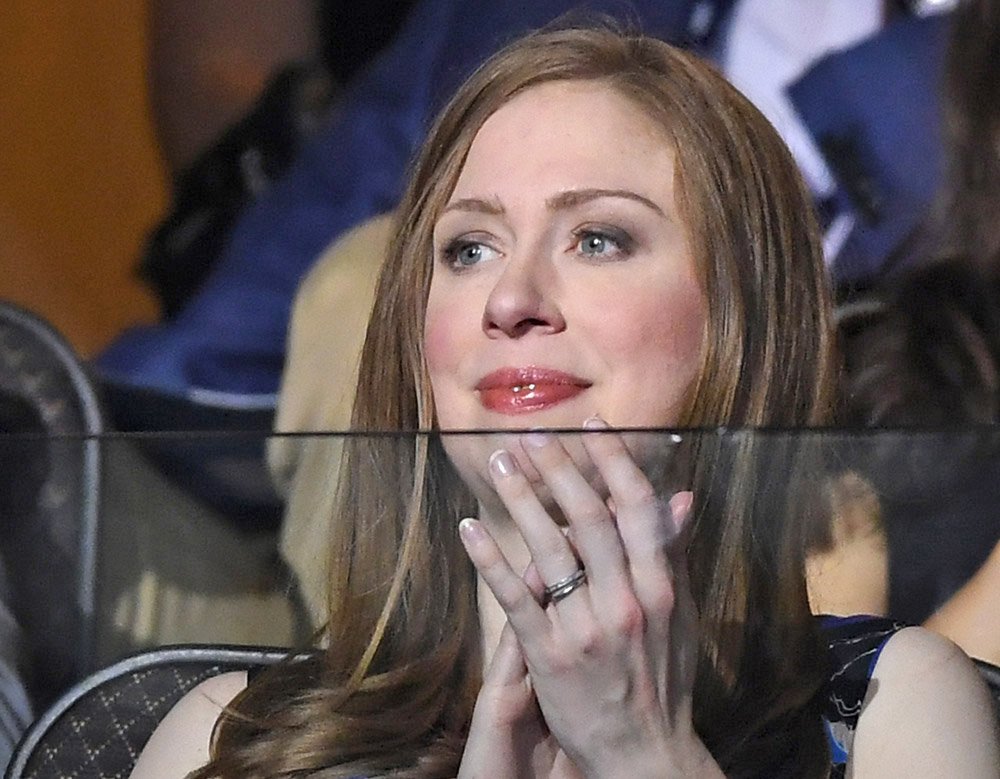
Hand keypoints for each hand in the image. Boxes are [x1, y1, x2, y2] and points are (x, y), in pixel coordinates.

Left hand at [459, 421, 720, 778]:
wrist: (643, 753)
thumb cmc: (664, 680)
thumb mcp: (680, 616)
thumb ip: (674, 555)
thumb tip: (680, 496)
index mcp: (661, 586)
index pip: (636, 507)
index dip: (613, 460)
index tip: (591, 427)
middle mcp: (626, 601)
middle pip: (589, 517)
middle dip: (558, 468)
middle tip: (531, 436)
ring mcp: (586, 628)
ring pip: (549, 548)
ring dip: (522, 498)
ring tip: (501, 463)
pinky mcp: (549, 655)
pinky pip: (514, 597)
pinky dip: (490, 558)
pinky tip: (469, 528)